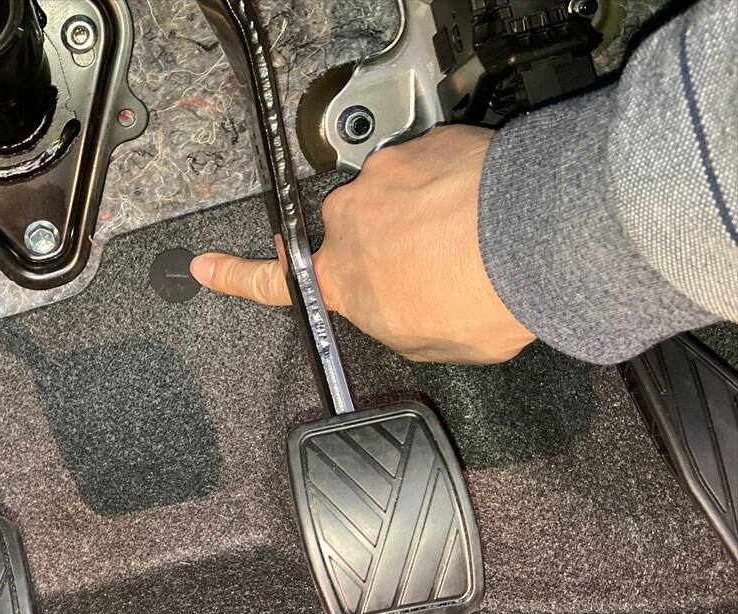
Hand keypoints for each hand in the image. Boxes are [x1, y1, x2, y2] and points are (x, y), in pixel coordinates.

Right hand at [189, 125, 535, 363]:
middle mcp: (350, 222)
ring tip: (471, 232)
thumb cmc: (484, 299)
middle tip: (438, 260)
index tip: (205, 266)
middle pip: (354, 232)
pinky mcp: (421, 143)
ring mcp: (384, 176)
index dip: (234, 276)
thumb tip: (400, 306)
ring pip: (395, 195)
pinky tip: (482, 203)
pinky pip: (428, 163)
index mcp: (344, 280)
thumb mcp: (432, 343)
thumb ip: (398, 322)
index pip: (273, 283)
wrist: (534, 238)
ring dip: (424, 210)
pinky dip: (452, 181)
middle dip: (388, 242)